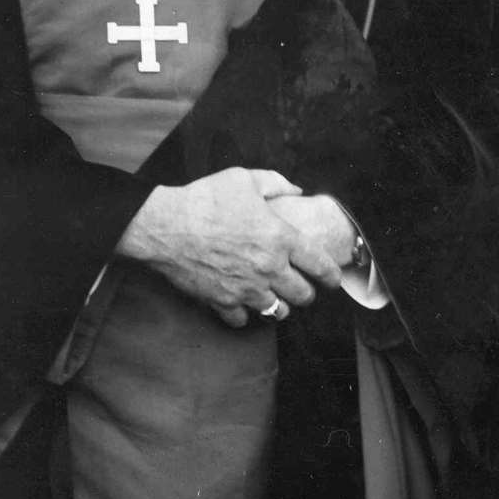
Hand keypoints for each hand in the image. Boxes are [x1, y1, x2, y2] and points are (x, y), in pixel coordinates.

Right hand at [116, 167, 342, 327]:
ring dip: (281, 307)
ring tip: (279, 301)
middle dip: (307, 293)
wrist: (164, 226)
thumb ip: (277, 183)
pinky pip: (242, 319)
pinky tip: (245, 307)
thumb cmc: (205, 199)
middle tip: (305, 290)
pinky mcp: (221, 301)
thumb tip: (297, 189)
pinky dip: (246, 315)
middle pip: (302, 294)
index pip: (319, 264)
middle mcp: (269, 268)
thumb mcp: (245, 179)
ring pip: (277, 311)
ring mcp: (245, 288)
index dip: (332, 274)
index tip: (334, 280)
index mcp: (281, 238)